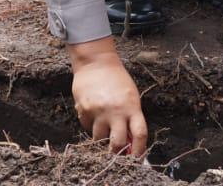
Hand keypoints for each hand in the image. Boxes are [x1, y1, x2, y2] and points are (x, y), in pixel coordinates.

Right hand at [69, 38, 148, 157]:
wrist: (96, 63)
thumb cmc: (117, 80)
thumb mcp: (131, 97)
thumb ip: (131, 119)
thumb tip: (129, 143)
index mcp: (132, 107)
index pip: (139, 134)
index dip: (139, 151)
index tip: (137, 159)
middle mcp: (115, 111)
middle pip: (117, 144)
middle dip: (117, 153)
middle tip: (116, 153)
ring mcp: (98, 112)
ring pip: (99, 139)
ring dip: (102, 139)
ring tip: (103, 126)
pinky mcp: (83, 110)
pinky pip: (87, 128)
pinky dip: (91, 126)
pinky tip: (94, 114)